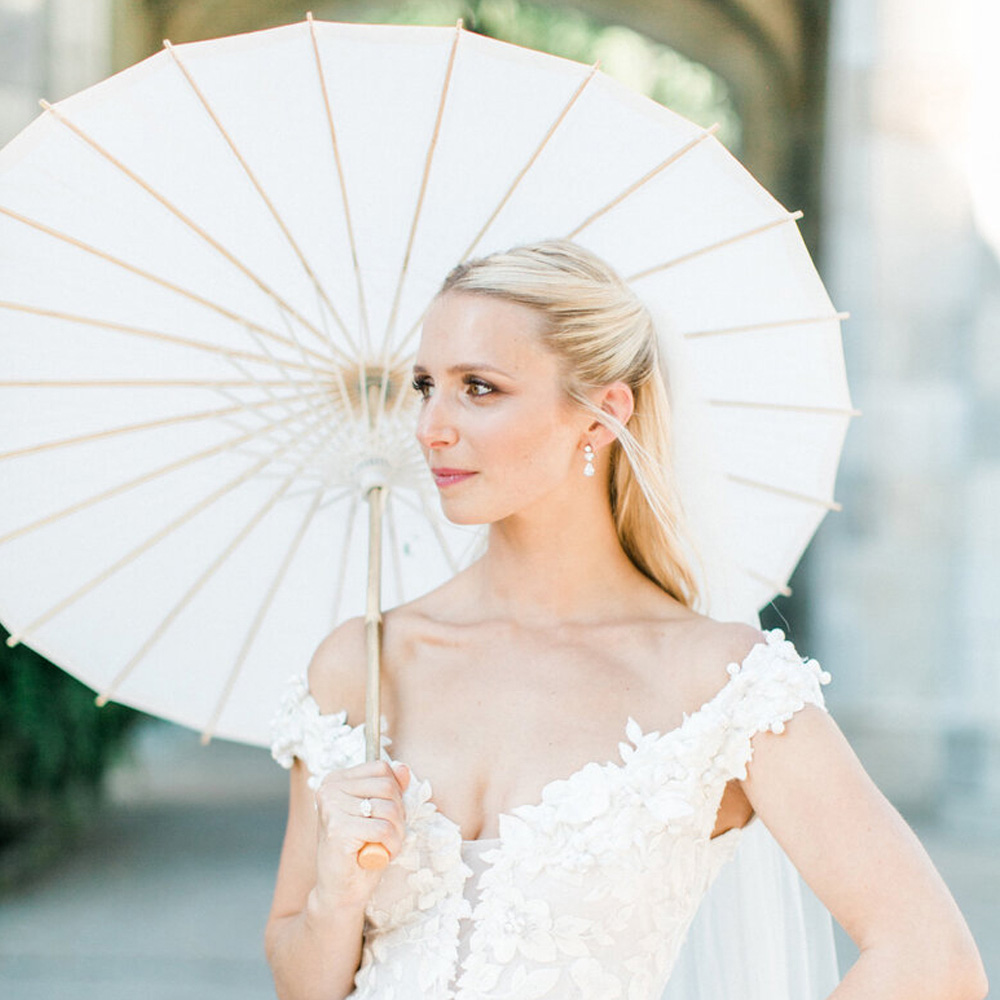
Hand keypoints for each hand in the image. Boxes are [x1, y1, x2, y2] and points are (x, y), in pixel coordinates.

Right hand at [312, 760, 410, 910]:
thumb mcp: (377, 813)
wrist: (340, 891)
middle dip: (398, 814)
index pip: (381, 768)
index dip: (394, 792)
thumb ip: (389, 788)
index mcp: (336, 780)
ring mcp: (331, 808)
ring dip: (397, 832)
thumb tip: (403, 768)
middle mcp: (329, 789)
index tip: (386, 814)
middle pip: (387, 787)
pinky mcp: (338, 830)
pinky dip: (392, 845)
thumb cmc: (359, 851)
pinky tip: (381, 854)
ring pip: (389, 808)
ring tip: (384, 845)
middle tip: (388, 834)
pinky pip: (384, 829)